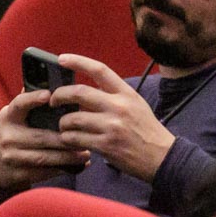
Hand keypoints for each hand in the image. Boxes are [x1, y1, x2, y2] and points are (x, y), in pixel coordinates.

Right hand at [0, 89, 91, 188]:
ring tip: (86, 154)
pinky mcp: (18, 173)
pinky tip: (79, 166)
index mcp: (8, 117)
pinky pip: (45, 171)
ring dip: (68, 156)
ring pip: (45, 157)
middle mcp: (7, 136)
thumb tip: (49, 79)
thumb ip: (31, 103)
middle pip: (41, 136)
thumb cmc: (15, 133)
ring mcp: (11, 156)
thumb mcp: (17, 117)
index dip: (32, 99)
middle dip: (66, 138)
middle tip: (86, 136)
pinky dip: (64, 168)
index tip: (48, 95)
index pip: (19, 105)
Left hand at [51, 54, 175, 182]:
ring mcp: (112, 126)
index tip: (61, 59)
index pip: (100, 70)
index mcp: (127, 94)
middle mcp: (119, 107)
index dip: (78, 61)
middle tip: (53, 101)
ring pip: (72, 118)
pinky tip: (72, 140)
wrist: (162, 157)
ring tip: (65, 127)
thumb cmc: (146, 131)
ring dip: (63, 123)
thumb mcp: (136, 106)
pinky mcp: (105, 145)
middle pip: (79, 92)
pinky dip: (68, 139)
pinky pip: (74, 138)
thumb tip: (81, 93)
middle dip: (59, 95)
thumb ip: (113, 97)